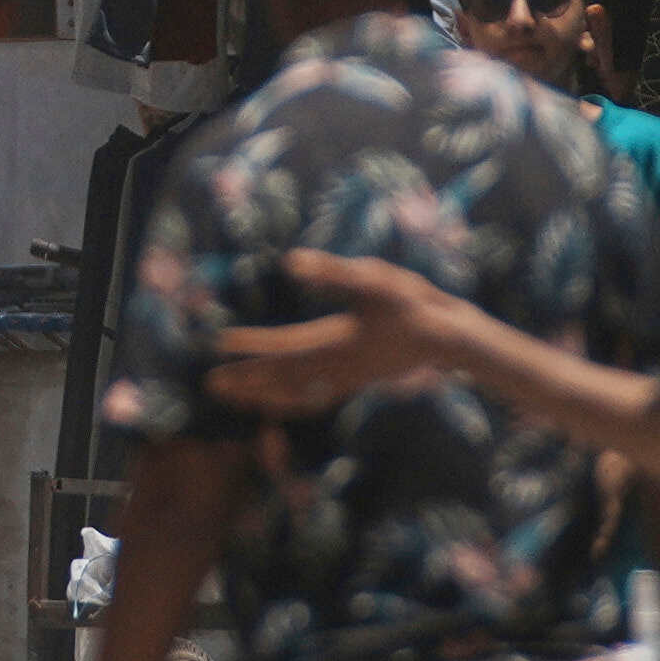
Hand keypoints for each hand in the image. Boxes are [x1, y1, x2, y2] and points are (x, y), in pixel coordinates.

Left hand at [207, 247, 496, 413]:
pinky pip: (315, 394)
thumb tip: (290, 262)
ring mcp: (346, 376)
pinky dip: (293, 398)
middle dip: (247, 380)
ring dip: (266, 394)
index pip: (282, 347)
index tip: (218, 346)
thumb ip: (332, 272)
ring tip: (240, 398)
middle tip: (211, 385)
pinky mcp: (356, 378)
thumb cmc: (412, 304)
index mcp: (334, 341)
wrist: (448, 338)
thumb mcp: (373, 280)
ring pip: (297, 391)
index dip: (250, 347)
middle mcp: (336, 365)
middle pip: (282, 377)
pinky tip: (285, 396)